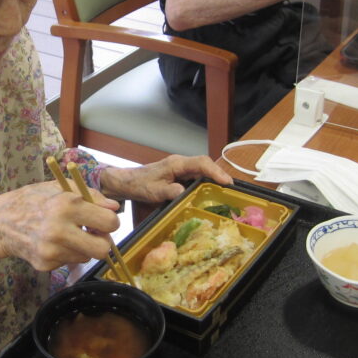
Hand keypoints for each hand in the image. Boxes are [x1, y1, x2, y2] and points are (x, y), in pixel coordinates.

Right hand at [0, 181, 121, 276]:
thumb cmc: (32, 200)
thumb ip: (90, 195)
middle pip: (103, 249)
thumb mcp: (59, 187)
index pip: (109, 222)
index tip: (103, 221)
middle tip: (94, 235)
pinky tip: (53, 242)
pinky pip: (69, 262)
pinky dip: (66, 253)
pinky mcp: (45, 264)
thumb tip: (114, 207)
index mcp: (66, 205)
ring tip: (67, 235)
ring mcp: (51, 250)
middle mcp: (59, 230)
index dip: (110, 222)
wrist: (0, 222)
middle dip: (103, 243)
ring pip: (87, 257)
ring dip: (83, 247)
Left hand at [99, 154, 232, 203]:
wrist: (127, 182)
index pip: (201, 163)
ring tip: (224, 192)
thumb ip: (169, 192)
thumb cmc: (139, 185)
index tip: (227, 182)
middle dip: (219, 175)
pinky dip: (205, 183)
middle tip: (231, 190)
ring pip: (201, 170)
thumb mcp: (153, 191)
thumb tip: (184, 193)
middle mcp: (180, 163)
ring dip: (213, 179)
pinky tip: (209, 194)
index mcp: (176, 164)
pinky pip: (195, 177)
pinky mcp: (178, 175)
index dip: (216, 172)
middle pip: (205, 165)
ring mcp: (180, 169)